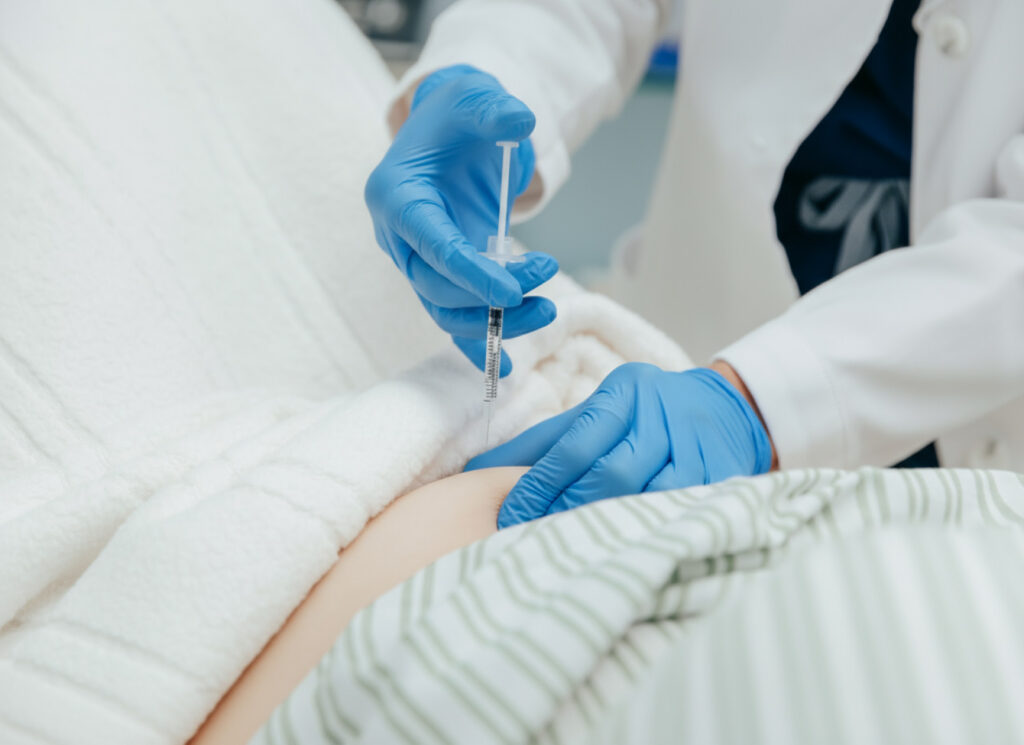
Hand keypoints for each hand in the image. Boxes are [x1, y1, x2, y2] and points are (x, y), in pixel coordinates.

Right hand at [365, 65, 558, 375]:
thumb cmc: (459, 115)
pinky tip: (505, 370)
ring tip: (548, 313)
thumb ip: (494, 109)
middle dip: (490, 297)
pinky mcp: (438, 275)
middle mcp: (398, 236)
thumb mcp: (474, 99)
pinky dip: (476, 345)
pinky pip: (452, 317)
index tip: (511, 291)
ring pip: (445, 310)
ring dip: (493, 323)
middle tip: (545, 289)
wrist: (450, 130)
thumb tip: (520, 120)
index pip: (430, 245)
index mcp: (396, 196)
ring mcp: (417, 260)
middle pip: (437, 287)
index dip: (468, 273)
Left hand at [466, 364, 773, 527]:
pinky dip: (652, 532)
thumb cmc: (641, 416)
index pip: (574, 444)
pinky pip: (684, 511)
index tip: (512, 518)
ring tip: (575, 553)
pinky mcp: (723, 475)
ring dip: (611, 527)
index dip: (541, 485)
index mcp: (623, 393)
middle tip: (536, 540)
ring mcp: (696, 446)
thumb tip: (475, 473)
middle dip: (570, 510)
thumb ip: (538, 443)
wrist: (724, 409)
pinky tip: (625, 551)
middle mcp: (661, 414)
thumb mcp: (592, 414)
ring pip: (649, 496)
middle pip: (612, 471)